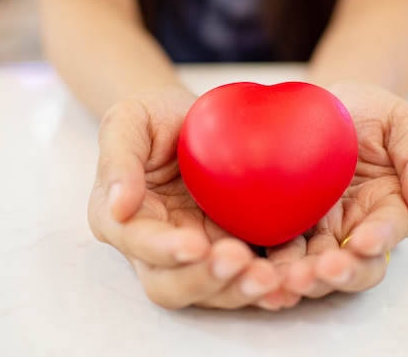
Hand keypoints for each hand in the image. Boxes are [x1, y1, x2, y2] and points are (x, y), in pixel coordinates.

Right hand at [88, 85, 282, 309]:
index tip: (195, 245)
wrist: (197, 120)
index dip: (165, 250)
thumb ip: (118, 158)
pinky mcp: (231, 249)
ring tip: (271, 278)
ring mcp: (198, 252)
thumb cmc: (156, 117)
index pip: (139, 244)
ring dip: (240, 290)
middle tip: (240, 261)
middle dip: (206, 281)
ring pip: (212, 291)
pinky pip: (246, 277)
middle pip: (172, 285)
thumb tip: (118, 207)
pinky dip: (268, 287)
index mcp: (125, 220)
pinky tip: (290, 284)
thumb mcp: (129, 120)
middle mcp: (158, 248)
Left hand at [268, 80, 407, 304]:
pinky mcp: (289, 227)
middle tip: (319, 272)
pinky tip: (263, 274)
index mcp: (389, 204)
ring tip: (286, 279)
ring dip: (304, 278)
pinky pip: (282, 253)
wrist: (320, 103)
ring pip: (317, 268)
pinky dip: (273, 267)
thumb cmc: (367, 111)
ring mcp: (321, 230)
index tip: (363, 242)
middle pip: (356, 265)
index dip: (379, 239)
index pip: (389, 229)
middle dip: (340, 274)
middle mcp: (357, 225)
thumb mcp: (401, 121)